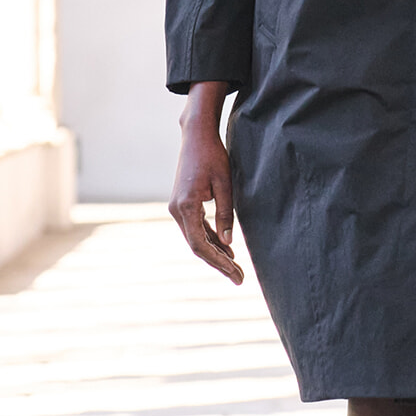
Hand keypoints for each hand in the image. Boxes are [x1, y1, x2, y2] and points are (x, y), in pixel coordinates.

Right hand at [169, 81, 243, 284]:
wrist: (196, 136)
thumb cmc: (213, 156)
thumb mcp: (225, 184)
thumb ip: (226, 214)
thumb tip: (228, 244)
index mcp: (185, 207)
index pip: (200, 245)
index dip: (219, 263)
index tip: (236, 274)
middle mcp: (176, 210)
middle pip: (197, 246)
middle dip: (218, 263)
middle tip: (239, 279)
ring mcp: (177, 208)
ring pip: (195, 239)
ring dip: (215, 253)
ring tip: (236, 268)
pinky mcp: (182, 204)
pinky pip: (195, 228)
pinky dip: (210, 239)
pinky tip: (226, 249)